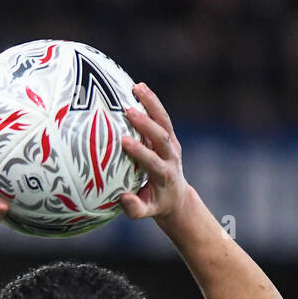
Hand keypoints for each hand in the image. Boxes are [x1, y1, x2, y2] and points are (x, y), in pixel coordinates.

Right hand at [119, 82, 191, 221]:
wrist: (175, 196)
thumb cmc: (154, 204)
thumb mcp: (146, 211)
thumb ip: (134, 208)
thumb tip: (123, 199)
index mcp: (164, 175)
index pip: (153, 162)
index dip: (140, 152)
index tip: (124, 142)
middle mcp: (170, 157)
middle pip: (161, 137)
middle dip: (146, 124)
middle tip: (128, 111)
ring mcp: (172, 144)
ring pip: (164, 121)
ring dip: (152, 104)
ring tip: (136, 87)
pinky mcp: (170, 136)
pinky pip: (162, 116)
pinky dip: (152, 101)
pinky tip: (137, 87)